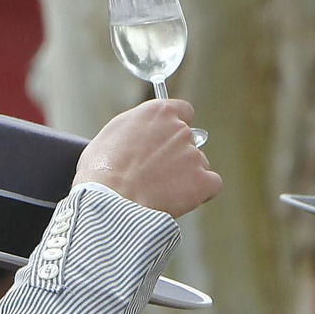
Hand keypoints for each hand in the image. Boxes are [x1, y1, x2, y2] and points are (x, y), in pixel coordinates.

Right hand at [73, 99, 221, 218]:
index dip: (176, 127)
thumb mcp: (112, 134)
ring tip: (160, 190)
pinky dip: (201, 192)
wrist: (111, 202)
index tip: (167, 139)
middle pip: (189, 140)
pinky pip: (212, 184)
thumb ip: (137, 127)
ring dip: (186, 176)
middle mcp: (180, 130)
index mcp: (158, 113)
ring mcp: (194, 155)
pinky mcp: (203, 181)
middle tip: (156, 173)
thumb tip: (143, 133)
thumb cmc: (102, 171)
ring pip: (198, 164)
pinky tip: (182, 198)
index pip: (183, 111)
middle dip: (177, 155)